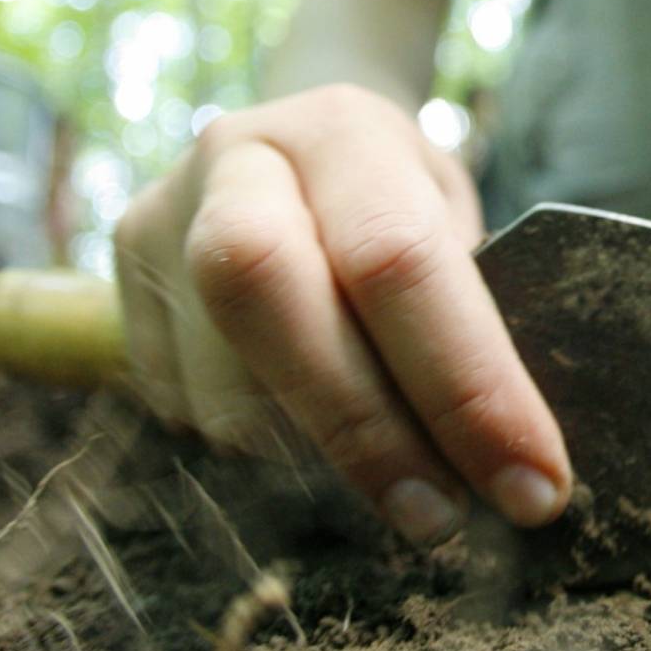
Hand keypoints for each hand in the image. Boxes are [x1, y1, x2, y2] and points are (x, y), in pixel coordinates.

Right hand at [114, 84, 570, 543]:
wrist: (301, 146)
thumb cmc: (403, 205)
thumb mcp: (455, 224)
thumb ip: (474, 310)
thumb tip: (512, 454)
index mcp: (343, 131)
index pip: (399, 259)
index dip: (466, 386)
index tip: (530, 486)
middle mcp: (237, 160)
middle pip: (268, 299)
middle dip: (365, 431)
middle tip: (439, 519)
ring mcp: (161, 219)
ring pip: (218, 377)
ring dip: (313, 459)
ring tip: (389, 481)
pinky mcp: (120, 281)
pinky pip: (181, 406)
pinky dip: (259, 453)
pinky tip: (309, 447)